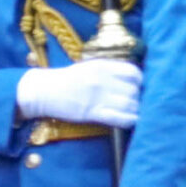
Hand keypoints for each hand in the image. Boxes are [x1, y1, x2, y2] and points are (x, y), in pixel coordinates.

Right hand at [16, 60, 141, 128]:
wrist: (44, 91)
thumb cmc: (69, 79)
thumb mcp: (91, 67)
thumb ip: (111, 71)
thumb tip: (135, 79)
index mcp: (103, 67)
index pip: (134, 73)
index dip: (141, 81)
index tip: (139, 87)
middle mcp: (102, 80)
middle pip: (134, 90)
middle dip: (139, 97)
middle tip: (137, 102)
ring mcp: (97, 97)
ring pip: (130, 104)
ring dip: (136, 109)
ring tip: (134, 110)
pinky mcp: (92, 113)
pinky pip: (120, 118)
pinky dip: (130, 120)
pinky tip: (132, 120)